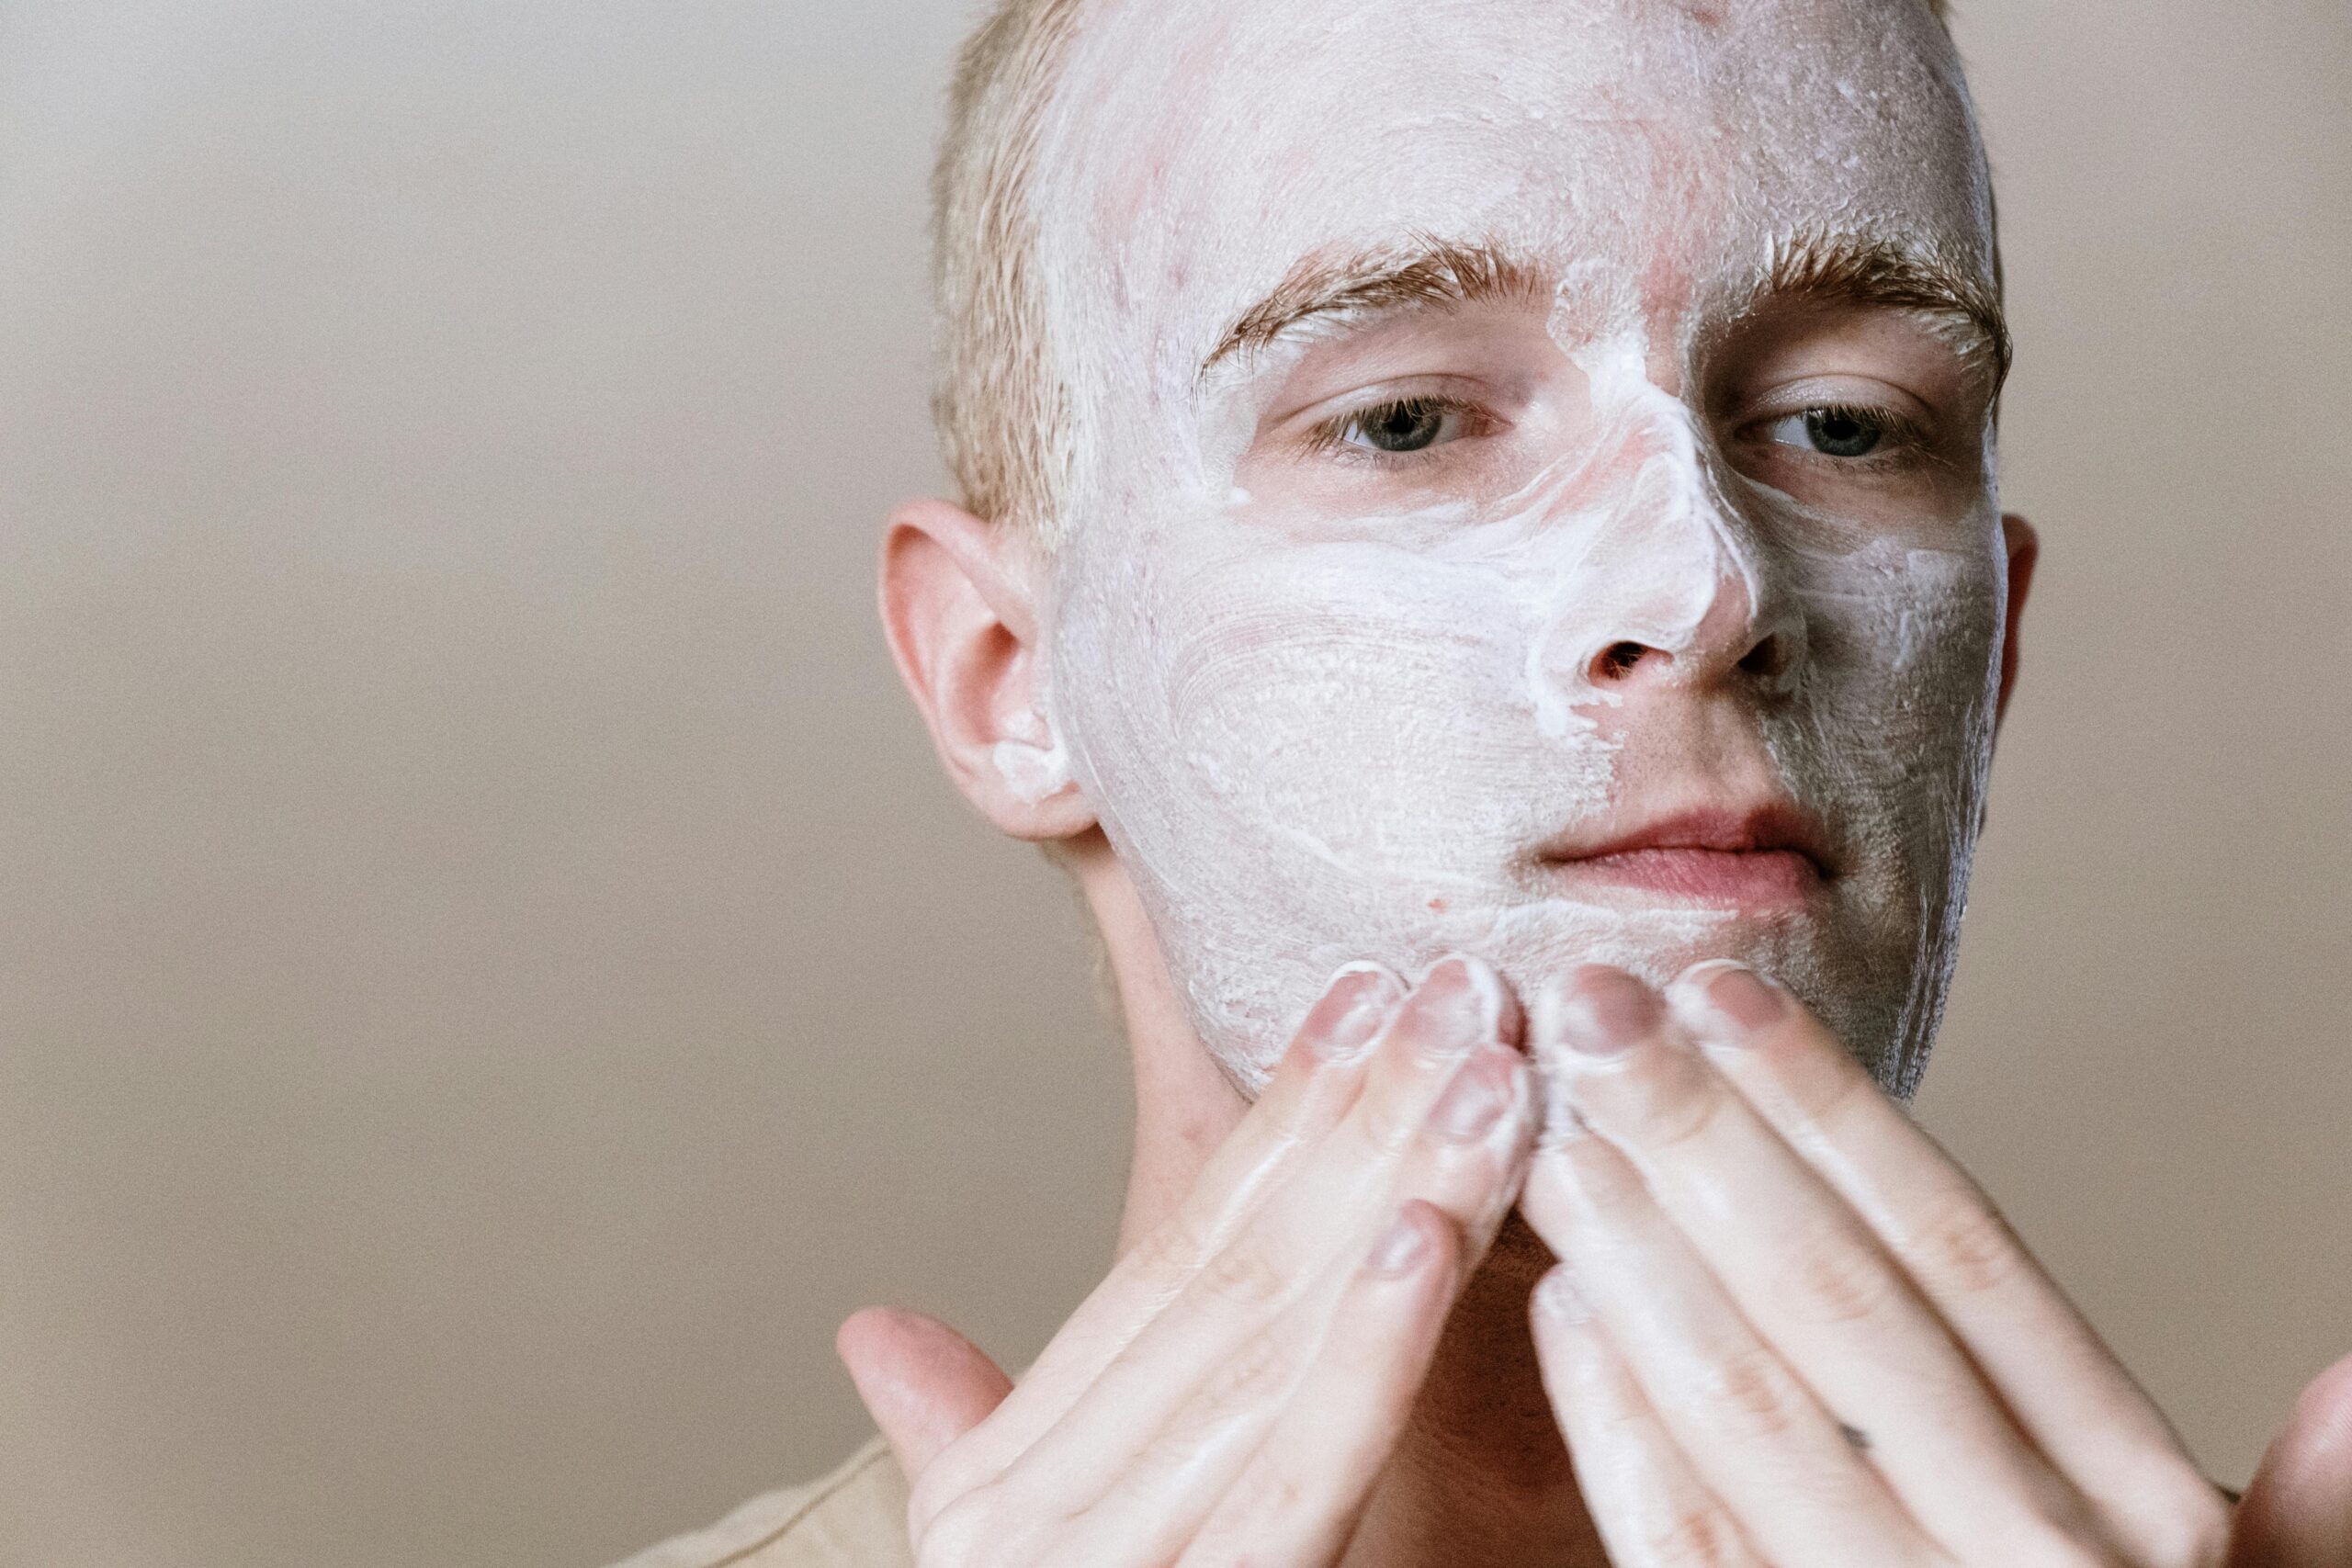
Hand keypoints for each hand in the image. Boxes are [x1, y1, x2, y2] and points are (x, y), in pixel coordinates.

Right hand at [837, 956, 1536, 1565]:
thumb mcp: (1014, 1563)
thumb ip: (962, 1444)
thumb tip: (873, 1328)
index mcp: (1013, 1486)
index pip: (1172, 1267)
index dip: (1275, 1123)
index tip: (1364, 992)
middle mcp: (1035, 1511)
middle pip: (1228, 1275)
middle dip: (1355, 1119)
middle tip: (1457, 981)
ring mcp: (1097, 1564)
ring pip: (1267, 1346)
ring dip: (1385, 1194)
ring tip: (1477, 1064)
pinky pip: (1292, 1477)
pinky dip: (1361, 1353)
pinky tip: (1427, 1236)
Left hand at [1519, 961, 2236, 1567]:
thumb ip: (2299, 1512)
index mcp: (2139, 1517)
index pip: (1970, 1265)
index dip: (1837, 1118)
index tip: (1726, 994)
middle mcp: (2031, 1566)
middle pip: (1842, 1312)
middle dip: (1705, 1146)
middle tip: (1592, 1005)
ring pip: (1753, 1414)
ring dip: (1642, 1260)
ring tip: (1553, 1127)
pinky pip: (1687, 1549)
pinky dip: (1616, 1427)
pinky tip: (1556, 1304)